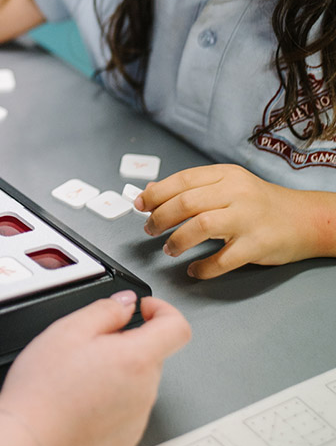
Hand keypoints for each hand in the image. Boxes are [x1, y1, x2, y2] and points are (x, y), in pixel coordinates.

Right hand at [0, 292, 189, 445]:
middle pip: (150, 355)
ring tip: (78, 378)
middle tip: (88, 347)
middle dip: (126, 344)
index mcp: (136, 360)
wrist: (28, 440)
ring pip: (137, 382)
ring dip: (117, 373)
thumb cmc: (44, 387)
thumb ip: (106, 309)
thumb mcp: (69, 329)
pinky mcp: (125, 441)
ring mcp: (137, 420)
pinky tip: (80, 402)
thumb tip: (126, 303)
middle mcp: (144, 392)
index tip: (144, 309)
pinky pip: (127, 411)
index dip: (163, 310)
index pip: (177, 328)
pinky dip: (110, 402)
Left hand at [135, 164, 325, 278]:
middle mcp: (236, 193)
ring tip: (169, 248)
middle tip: (150, 229)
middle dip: (161, 217)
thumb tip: (153, 192)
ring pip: (201, 226)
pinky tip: (195, 270)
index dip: (156, 193)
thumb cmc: (261, 203)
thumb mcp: (228, 185)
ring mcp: (248, 219)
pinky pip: (224, 259)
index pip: (182, 180)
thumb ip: (193, 188)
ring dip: (178, 240)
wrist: (305, 219)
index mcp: (225, 175)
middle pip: (187, 202)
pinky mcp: (257, 245)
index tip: (140, 204)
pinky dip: (204, 267)